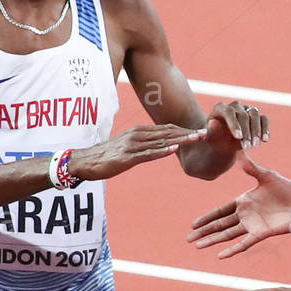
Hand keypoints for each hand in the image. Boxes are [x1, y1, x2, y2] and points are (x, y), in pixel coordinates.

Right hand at [72, 123, 207, 180]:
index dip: (184, 130)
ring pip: (161, 141)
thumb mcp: (128, 147)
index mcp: (139, 131)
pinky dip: (162, 151)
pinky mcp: (127, 158)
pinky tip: (174, 150)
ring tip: (196, 138)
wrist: (84, 162)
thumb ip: (144, 145)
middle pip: (167, 132)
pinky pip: (147, 154)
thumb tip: (159, 146)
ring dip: (180, 140)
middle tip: (206, 132)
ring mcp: (133, 146)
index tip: (200, 131)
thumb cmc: (106, 156)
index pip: (166, 129)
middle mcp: (137, 135)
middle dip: (187, 133)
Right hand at [187, 154, 290, 257]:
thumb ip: (251, 167)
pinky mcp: (261, 233)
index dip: (207, 217)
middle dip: (204, 232)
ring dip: (213, 240)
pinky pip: (244, 243)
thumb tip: (239, 152)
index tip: (193, 224)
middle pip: (219, 225)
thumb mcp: (266, 176)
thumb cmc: (288, 189)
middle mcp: (245, 215)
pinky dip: (232, 249)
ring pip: (227, 235)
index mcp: (244, 201)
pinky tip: (220, 256)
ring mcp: (252, 225)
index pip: (220, 211)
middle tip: (188, 239)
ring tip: (198, 246)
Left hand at [204, 101, 270, 152]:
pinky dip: (266, 128)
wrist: (221, 140)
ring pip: (255, 114)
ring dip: (256, 130)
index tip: (238, 137)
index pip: (229, 112)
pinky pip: (264, 119)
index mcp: (221, 108)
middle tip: (247, 147)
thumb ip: (208, 133)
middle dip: (246, 131)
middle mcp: (235, 106)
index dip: (234, 124)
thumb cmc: (213, 138)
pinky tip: (265, 140)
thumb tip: (208, 128)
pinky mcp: (256, 116)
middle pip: (243, 115)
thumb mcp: (208, 137)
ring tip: (255, 145)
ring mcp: (246, 109)